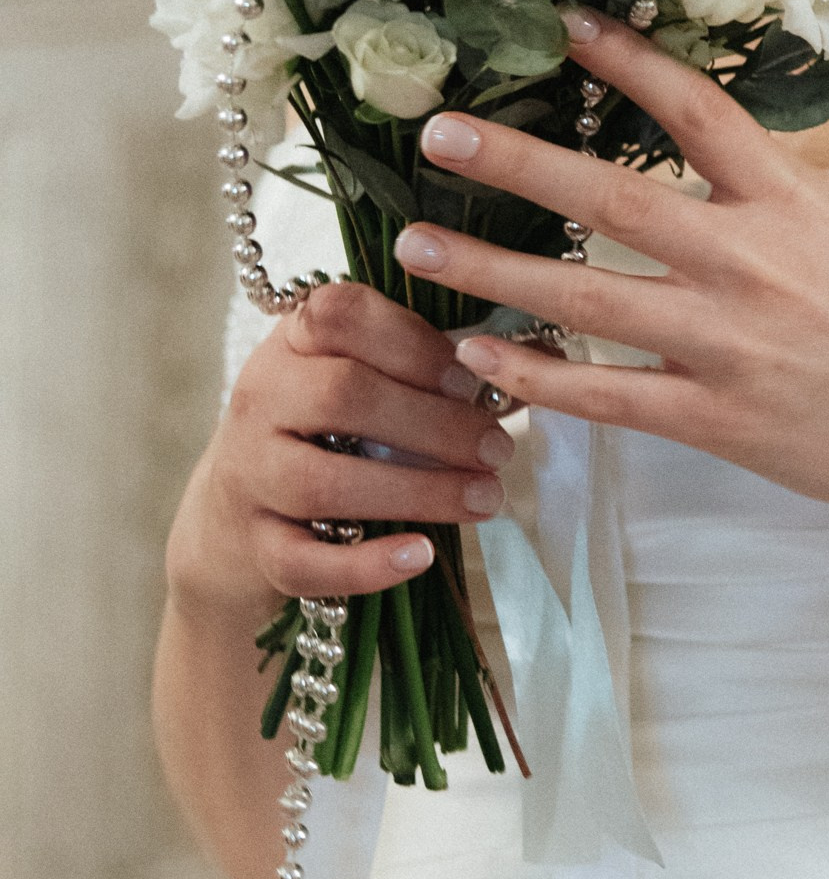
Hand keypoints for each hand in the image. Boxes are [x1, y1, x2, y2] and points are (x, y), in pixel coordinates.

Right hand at [166, 283, 518, 621]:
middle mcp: (260, 397)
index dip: (413, 342)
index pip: (342, 315)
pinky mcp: (253, 549)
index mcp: (294, 341)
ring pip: (324, 481)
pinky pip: (305, 560)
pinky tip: (422, 556)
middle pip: (341, 396)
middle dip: (433, 424)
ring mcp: (250, 475)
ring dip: (416, 491)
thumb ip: (445, 369)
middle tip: (500, 449)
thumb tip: (546, 356)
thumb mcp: (370, 383)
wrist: (233, 521)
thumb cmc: (328, 435)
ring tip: (486, 500)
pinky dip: (366, 564)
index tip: (472, 378)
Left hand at [387, 14, 828, 527]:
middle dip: (516, 161)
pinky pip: (604, 393)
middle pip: (612, 198)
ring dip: (491, 268)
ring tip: (416, 243)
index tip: (555, 20)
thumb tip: (691, 146)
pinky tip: (480, 355)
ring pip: (585, 300)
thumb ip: (765, 191)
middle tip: (439, 129)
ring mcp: (729, 343)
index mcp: (792, 197)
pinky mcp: (716, 418)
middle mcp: (754, 259)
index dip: (621, 60)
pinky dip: (534, 375)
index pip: (694, 108)